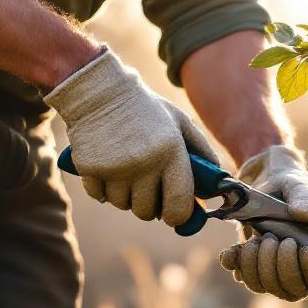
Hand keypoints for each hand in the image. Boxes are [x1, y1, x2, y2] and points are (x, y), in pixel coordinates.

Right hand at [46, 48, 214, 224]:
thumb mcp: (179, 122)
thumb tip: (217, 185)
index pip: (178, 205)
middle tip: (148, 189)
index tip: (174, 215)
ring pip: (123, 205)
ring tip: (127, 173)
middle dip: (150, 206)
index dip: (178, 216)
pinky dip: (104, 189)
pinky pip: (101, 196)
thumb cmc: (145, 109)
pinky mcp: (90, 168)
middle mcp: (144, 163)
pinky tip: (108, 170)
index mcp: (171, 152)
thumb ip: (202, 152)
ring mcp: (115, 167)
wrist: (99, 90)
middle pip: (147, 211)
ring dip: (126, 196)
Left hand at [218, 146, 307, 302]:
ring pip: (267, 287)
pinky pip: (245, 278)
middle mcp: (304, 270)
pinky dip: (237, 263)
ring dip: (258, 265)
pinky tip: (237, 247)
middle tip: (274, 238)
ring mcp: (278, 272)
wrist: (270, 184)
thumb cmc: (298, 188)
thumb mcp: (307, 188)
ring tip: (260, 237)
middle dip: (282, 266)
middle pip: (294, 291)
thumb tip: (305, 215)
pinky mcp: (255, 267)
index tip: (306, 250)